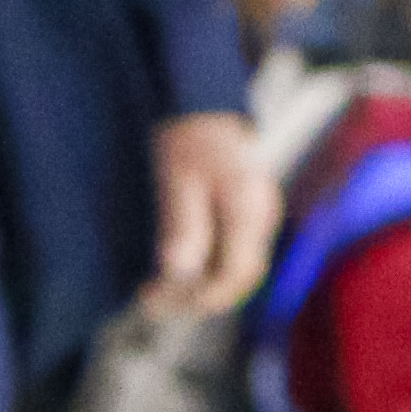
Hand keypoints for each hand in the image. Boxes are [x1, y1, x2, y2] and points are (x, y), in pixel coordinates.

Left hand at [145, 111, 274, 317]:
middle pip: (239, 278)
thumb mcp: (177, 180)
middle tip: (148, 301)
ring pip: (236, 271)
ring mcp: (259, 219)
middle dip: (196, 297)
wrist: (204, 110)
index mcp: (249, 209)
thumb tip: (178, 272)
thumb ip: (182, 226)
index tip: (157, 300)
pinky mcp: (249, 219)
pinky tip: (174, 270)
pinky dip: (204, 270)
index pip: (236, 273)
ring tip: (154, 291)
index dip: (199, 296)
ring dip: (199, 287)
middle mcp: (262, 218)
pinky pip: (232, 256)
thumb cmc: (189, 140)